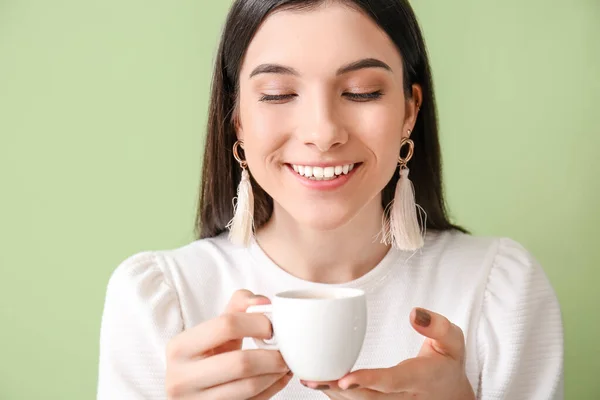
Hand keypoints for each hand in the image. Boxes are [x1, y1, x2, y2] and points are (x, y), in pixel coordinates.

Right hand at [165, 290, 291, 398]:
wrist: (188, 387)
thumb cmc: (205, 353)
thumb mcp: (213, 328)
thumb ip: (238, 306)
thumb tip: (264, 303)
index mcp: (179, 347)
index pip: (225, 326)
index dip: (257, 323)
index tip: (271, 326)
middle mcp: (182, 378)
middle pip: (241, 363)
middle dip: (271, 355)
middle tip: (285, 349)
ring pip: (250, 387)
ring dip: (276, 373)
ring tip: (285, 362)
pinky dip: (273, 388)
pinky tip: (279, 376)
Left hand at [302, 308, 474, 399]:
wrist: (452, 394)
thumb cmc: (447, 363)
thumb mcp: (453, 340)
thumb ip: (436, 325)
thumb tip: (414, 313)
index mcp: (421, 379)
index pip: (393, 382)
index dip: (368, 380)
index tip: (345, 379)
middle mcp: (405, 398)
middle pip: (369, 399)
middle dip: (339, 390)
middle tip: (312, 379)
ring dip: (334, 394)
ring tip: (310, 380)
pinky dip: (339, 396)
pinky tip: (320, 383)